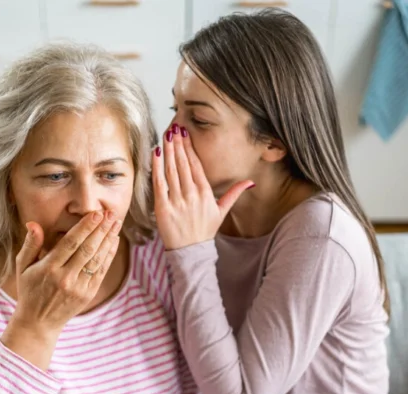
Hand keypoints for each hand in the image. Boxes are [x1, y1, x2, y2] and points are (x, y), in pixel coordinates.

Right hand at [1, 211, 120, 368]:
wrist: (38, 322)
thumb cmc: (29, 290)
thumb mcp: (22, 267)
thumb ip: (30, 245)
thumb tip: (33, 223)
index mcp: (48, 269)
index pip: (70, 244)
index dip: (85, 228)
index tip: (96, 213)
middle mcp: (65, 278)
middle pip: (87, 249)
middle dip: (101, 230)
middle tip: (110, 213)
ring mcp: (79, 287)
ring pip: (97, 259)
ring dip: (108, 240)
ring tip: (115, 223)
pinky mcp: (88, 294)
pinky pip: (101, 271)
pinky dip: (109, 255)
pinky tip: (113, 241)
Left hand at [152, 124, 253, 249]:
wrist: (191, 251)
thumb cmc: (205, 230)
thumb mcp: (222, 211)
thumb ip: (234, 193)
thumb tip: (250, 182)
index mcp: (206, 193)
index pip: (196, 165)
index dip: (190, 148)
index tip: (185, 134)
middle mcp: (192, 195)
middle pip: (183, 164)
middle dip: (178, 144)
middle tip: (174, 128)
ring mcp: (177, 201)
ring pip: (172, 170)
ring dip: (169, 151)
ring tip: (166, 136)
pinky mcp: (163, 208)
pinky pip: (159, 183)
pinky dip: (157, 168)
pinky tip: (156, 154)